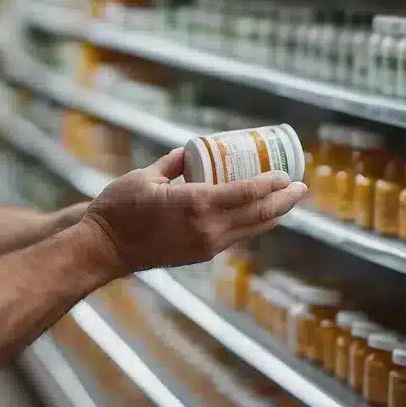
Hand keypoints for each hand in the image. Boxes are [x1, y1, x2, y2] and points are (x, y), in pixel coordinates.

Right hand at [79, 147, 306, 276]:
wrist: (104, 249)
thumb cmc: (119, 208)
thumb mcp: (146, 176)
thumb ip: (172, 163)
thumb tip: (190, 152)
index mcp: (197, 203)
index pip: (248, 192)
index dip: (272, 183)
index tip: (286, 172)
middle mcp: (208, 228)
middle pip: (260, 214)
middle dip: (285, 200)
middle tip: (301, 186)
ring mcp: (206, 244)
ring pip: (252, 229)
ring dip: (274, 214)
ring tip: (288, 201)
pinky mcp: (200, 254)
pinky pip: (237, 237)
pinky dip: (253, 224)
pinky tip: (259, 215)